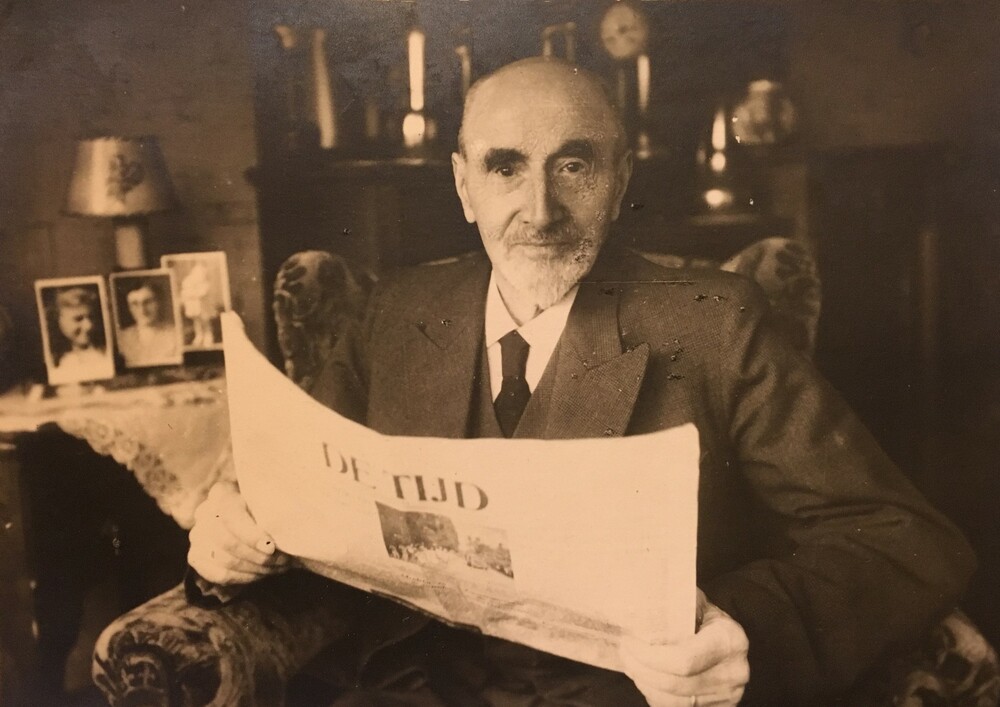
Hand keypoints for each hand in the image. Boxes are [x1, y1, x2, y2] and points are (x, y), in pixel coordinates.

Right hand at [187, 480, 290, 584]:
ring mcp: (197, 535)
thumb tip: (281, 529)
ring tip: (277, 566)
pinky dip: (243, 577)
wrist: (256, 521)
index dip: (250, 535)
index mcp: (222, 493)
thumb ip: (274, 509)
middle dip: (258, 556)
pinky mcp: (196, 557)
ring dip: (255, 568)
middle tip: (283, 560)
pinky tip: (261, 573)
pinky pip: (218, 574)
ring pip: (224, 560)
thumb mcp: (272, 502)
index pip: (230, 516)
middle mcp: (204, 512)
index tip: (271, 547)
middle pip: (226, 542)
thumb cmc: (268, 510)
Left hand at [620, 589, 748, 706]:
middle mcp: (733, 672)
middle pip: (674, 683)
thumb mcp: (698, 603)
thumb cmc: (708, 619)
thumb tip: (643, 604)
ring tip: (631, 665)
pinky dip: (655, 696)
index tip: (630, 643)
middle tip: (624, 652)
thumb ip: (676, 603)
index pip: (683, 659)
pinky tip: (647, 679)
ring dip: (645, 684)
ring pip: (672, 701)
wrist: (733, 642)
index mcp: (729, 640)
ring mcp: (727, 696)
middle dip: (640, 669)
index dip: (650, 656)